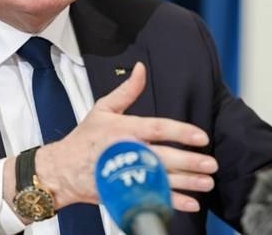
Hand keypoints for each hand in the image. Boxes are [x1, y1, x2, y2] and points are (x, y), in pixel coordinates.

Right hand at [35, 62, 217, 212]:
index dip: (180, 132)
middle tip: (210, 164)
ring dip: (187, 183)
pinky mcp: (123, 192)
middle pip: (163, 157)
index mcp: (124, 129)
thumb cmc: (84, 139)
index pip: (157, 128)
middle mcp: (126, 152)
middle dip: (189, 162)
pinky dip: (171, 203)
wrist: (61, 170)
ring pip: (161, 180)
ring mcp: (125, 175)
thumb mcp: (103, 109)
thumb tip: (141, 68)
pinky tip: (189, 203)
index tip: (200, 136)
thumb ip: (126, 91)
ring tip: (207, 182)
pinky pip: (151, 199)